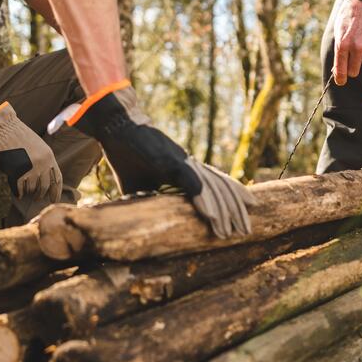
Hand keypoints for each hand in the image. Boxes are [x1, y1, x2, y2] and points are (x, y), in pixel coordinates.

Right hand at [0, 102, 62, 217]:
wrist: (5, 129)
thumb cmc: (20, 138)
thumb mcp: (38, 147)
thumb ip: (44, 161)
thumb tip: (47, 180)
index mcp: (49, 156)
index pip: (57, 179)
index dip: (56, 191)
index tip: (54, 200)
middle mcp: (42, 163)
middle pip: (44, 187)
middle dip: (41, 195)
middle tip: (37, 198)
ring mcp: (30, 168)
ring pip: (31, 189)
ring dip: (28, 192)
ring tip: (26, 192)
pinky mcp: (17, 172)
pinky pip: (19, 188)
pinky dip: (19, 192)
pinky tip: (18, 194)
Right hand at [73, 85, 251, 238]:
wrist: (116, 129)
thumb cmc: (127, 157)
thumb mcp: (139, 187)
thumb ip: (150, 201)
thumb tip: (150, 224)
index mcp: (185, 170)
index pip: (215, 187)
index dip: (231, 203)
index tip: (242, 221)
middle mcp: (189, 165)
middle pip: (220, 189)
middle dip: (234, 212)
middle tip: (245, 232)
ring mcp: (182, 162)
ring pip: (210, 187)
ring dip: (222, 211)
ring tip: (230, 231)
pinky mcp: (170, 161)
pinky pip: (192, 183)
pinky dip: (203, 199)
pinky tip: (213, 216)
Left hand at [333, 0, 361, 102]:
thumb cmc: (350, 13)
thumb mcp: (338, 29)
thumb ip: (338, 49)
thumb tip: (337, 69)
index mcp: (342, 45)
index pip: (340, 69)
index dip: (340, 78)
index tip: (341, 82)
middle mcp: (356, 48)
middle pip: (355, 71)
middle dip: (354, 72)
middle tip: (356, 66)